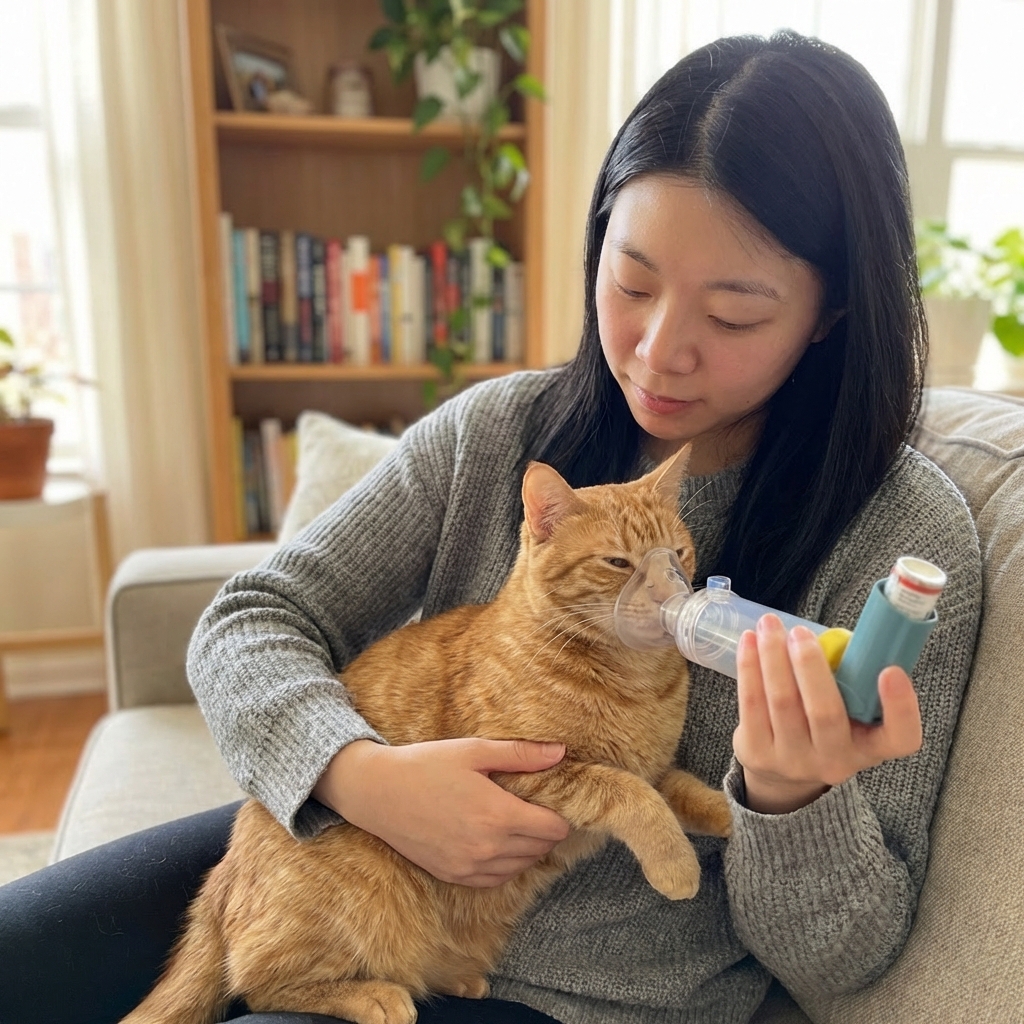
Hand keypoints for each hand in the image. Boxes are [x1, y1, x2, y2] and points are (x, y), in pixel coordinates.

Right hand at [313, 737, 569, 885]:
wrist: (377, 792)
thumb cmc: (426, 764)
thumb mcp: (474, 750)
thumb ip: (521, 754)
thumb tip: (561, 752)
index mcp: (498, 815)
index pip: (553, 829)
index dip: (559, 815)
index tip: (551, 800)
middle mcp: (488, 848)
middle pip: (541, 849)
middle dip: (544, 829)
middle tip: (533, 806)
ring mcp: (469, 867)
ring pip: (520, 866)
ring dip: (526, 847)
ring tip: (514, 821)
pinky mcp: (453, 876)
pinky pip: (495, 879)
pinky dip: (504, 864)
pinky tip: (495, 841)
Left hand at [733, 615, 923, 814]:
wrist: (784, 768)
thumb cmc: (825, 722)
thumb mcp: (850, 711)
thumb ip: (852, 679)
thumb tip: (837, 638)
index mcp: (871, 747)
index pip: (901, 738)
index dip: (901, 707)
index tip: (891, 670)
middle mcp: (836, 760)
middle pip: (825, 713)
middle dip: (810, 666)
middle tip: (800, 632)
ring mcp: (794, 761)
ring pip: (782, 702)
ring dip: (773, 656)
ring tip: (769, 625)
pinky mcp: (757, 753)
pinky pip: (751, 703)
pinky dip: (749, 666)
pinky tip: (748, 641)